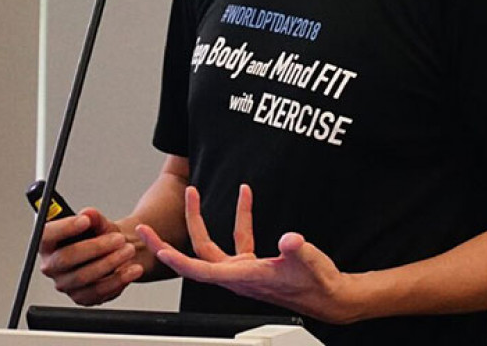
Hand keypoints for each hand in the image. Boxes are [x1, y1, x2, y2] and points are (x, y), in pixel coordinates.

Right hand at [38, 208, 142, 305]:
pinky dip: (118, 280)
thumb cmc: (99, 235)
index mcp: (48, 242)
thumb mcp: (98, 222)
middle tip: (118, 239)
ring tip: (129, 250)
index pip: (47, 235)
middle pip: (65, 258)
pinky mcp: (81, 298)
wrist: (114, 251)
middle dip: (95, 248)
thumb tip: (89, 214)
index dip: (64, 228)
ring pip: (84, 277)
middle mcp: (52, 266)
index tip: (85, 221)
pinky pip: (98, 292)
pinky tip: (131, 269)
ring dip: (110, 263)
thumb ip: (93, 218)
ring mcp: (65, 284)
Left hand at [136, 184, 359, 324]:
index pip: (201, 270)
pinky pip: (239, 237)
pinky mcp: (255, 264)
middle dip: (174, 235)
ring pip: (212, 246)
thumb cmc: (318, 284)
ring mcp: (244, 270)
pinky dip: (239, 215)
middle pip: (197, 255)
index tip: (156, 246)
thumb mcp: (309, 262)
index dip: (176, 259)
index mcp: (244, 277)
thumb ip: (297, 249)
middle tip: (155, 218)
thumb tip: (289, 237)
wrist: (331, 295)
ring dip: (201, 219)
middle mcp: (238, 275)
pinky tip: (245, 194)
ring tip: (194, 191)